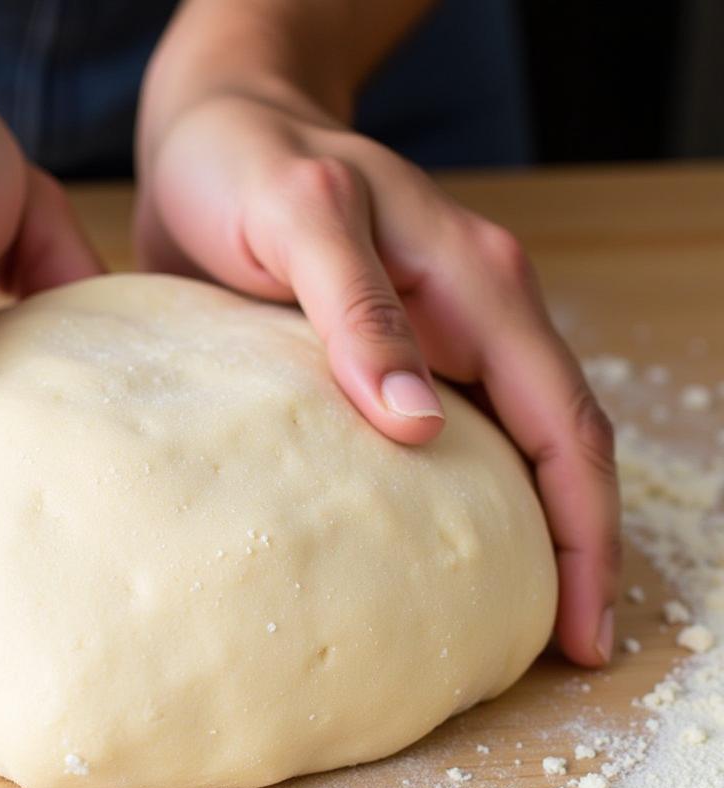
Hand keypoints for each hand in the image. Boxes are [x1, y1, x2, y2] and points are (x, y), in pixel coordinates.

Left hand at [136, 94, 619, 666]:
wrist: (211, 131)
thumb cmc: (245, 162)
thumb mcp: (300, 218)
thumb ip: (358, 309)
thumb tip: (419, 424)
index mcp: (474, 284)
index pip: (561, 423)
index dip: (585, 529)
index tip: (581, 623)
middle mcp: (472, 314)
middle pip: (555, 448)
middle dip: (575, 548)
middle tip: (562, 647)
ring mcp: (434, 337)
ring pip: (507, 448)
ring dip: (527, 532)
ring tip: (512, 619)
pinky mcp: (386, 354)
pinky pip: (444, 435)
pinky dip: (458, 500)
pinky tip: (432, 552)